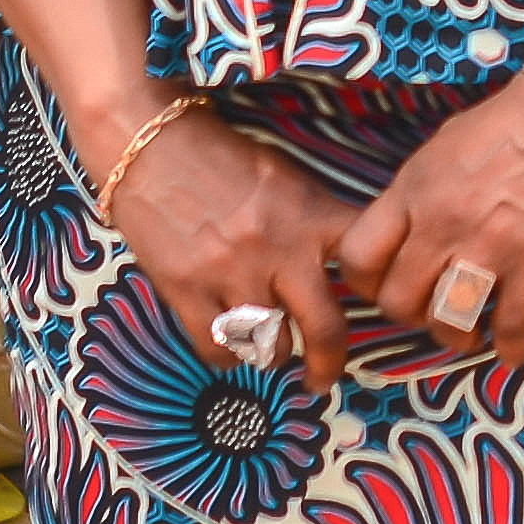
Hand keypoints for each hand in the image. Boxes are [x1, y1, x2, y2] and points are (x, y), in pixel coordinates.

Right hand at [97, 108, 364, 396]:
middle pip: (325, 327)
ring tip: (268, 352)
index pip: (365, 261)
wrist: (147, 144)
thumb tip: (348, 261)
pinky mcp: (184, 289)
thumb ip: (316, 218)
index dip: (376, 289)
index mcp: (310, 213)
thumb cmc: (221, 157)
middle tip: (325, 379)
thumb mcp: (286, 176)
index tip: (373, 309)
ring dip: (271, 356)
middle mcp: (277, 248)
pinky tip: (229, 346)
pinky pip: (216, 349)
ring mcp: (229, 272)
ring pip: (269, 346)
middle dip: (330, 363)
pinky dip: (227, 358)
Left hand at [333, 82, 523, 365]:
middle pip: (398, 299)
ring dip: (453, 335)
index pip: (359, 257)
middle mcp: (442, 224)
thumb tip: (405, 226)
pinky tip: (512, 353)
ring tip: (466, 335)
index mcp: (413, 192)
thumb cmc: (508, 122)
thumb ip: (416, 191)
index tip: (382, 287)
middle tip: (425, 312)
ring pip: (447, 318)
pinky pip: (512, 322)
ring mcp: (489, 246)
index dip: (364, 284)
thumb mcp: (441, 147)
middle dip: (408, 315)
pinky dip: (510, 346)